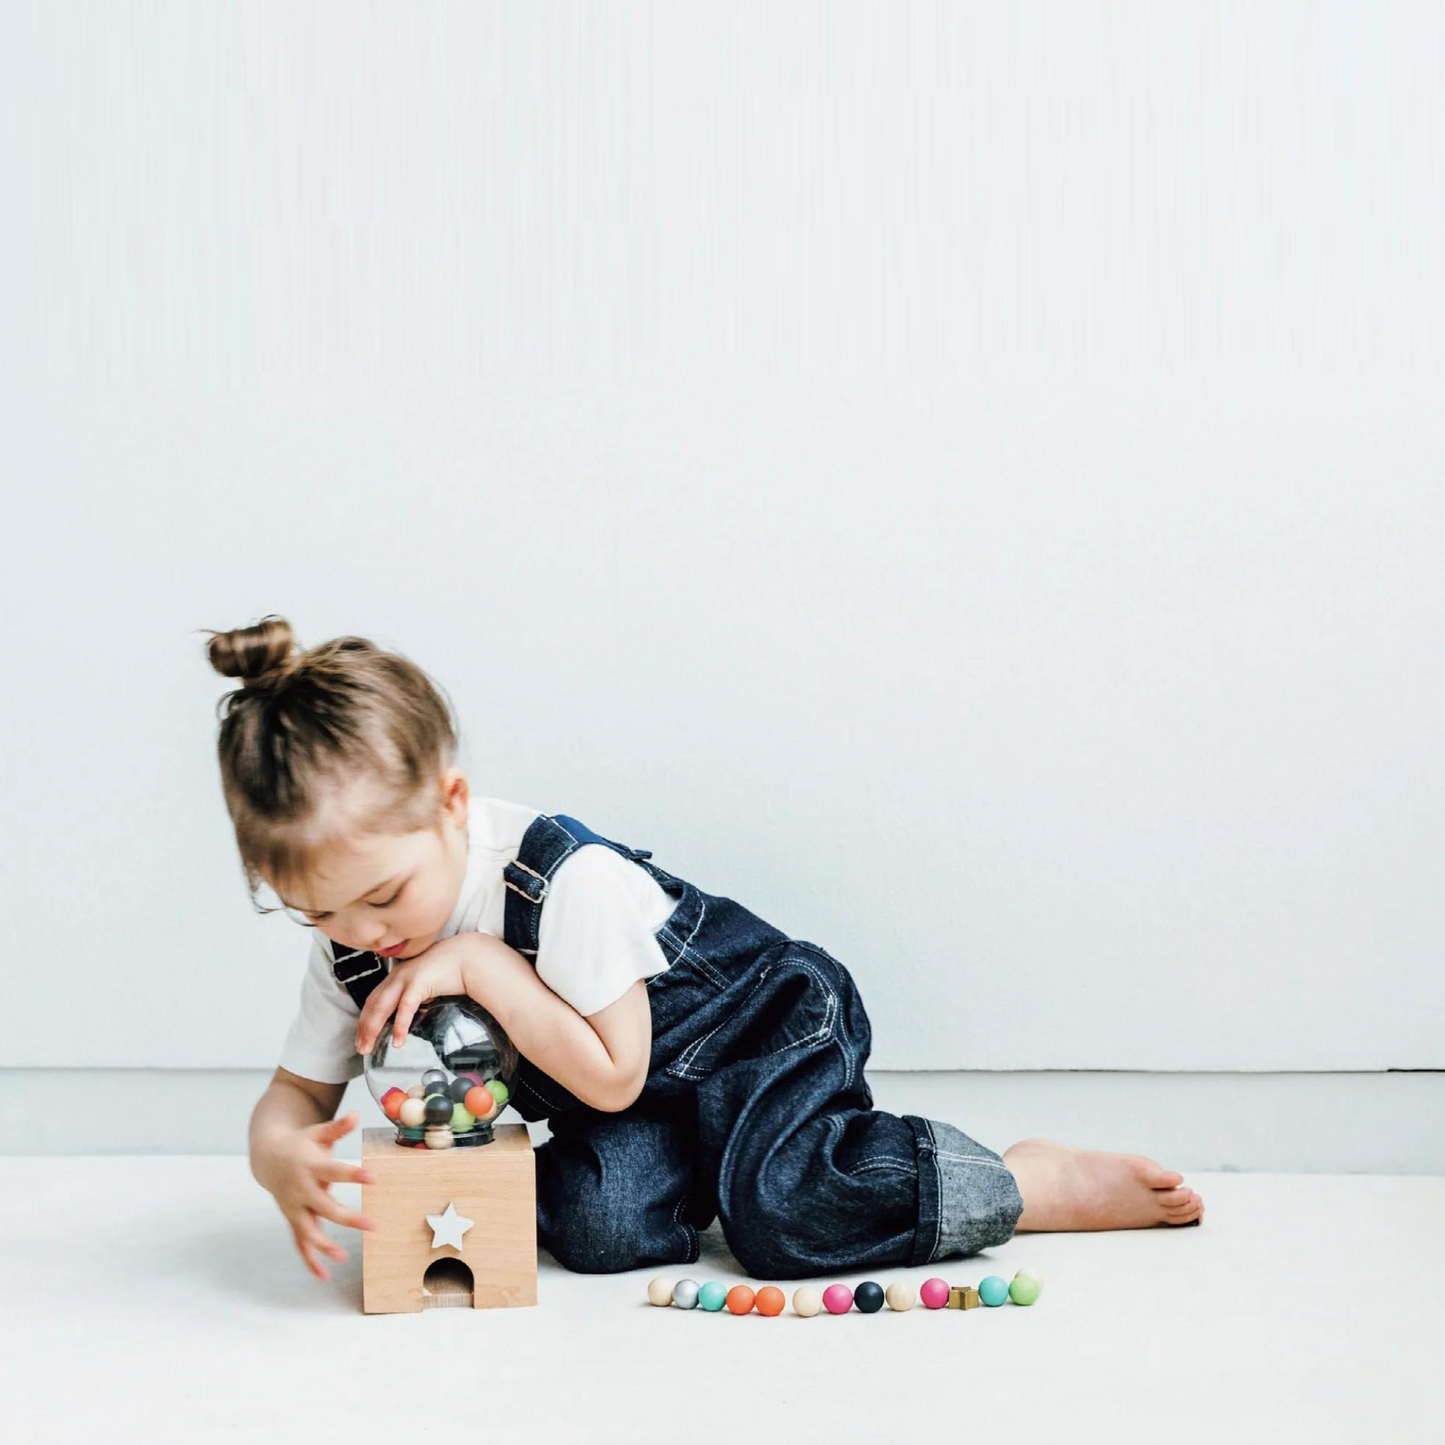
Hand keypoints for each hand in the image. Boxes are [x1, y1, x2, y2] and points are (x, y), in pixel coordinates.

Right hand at [255, 1112, 375, 1281]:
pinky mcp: (293, 1219)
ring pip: (308, 1231)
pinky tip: (323, 1276)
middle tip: (371, 1225)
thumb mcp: (318, 1132)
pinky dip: (309, 1260)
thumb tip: (356, 1114)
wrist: (268, 1157)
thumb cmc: (301, 1143)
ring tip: (342, 1257)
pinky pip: (300, 1243)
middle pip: (324, 1207)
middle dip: (347, 1217)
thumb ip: (337, 1127)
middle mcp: (301, 1190)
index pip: (334, 1171)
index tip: (373, 1178)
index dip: (352, 1174)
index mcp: (310, 1166)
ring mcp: (295, 1207)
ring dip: (323, 1245)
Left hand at [354, 933, 475, 1054]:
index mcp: (397, 977)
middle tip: (361, 1048)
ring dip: (373, 1029)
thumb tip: (411, 1019)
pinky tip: (398, 1040)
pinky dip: (399, 1025)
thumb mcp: (425, 986)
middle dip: (364, 1028)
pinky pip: (405, 1007)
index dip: (364, 1020)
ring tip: (369, 1047)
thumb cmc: (449, 971)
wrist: (467, 957)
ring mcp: (406, 978)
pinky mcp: (419, 982)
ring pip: (381, 1007)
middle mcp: (397, 976)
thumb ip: (414, 998)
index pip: (373, 1001)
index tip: (361, 1037)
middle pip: (372, 1005)